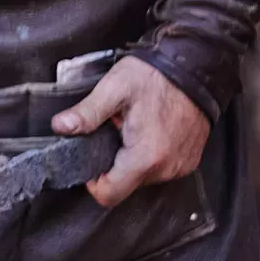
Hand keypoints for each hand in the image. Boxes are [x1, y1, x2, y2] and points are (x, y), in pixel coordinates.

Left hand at [50, 56, 210, 207]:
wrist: (197, 65)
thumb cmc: (157, 75)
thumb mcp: (115, 88)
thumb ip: (87, 113)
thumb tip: (61, 127)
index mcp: (145, 156)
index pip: (109, 194)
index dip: (93, 183)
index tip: (91, 160)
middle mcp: (166, 168)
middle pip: (125, 186)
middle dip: (113, 164)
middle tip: (115, 133)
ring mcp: (181, 166)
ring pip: (142, 179)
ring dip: (132, 160)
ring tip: (134, 130)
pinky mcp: (189, 161)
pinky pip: (161, 170)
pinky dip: (150, 157)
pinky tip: (150, 133)